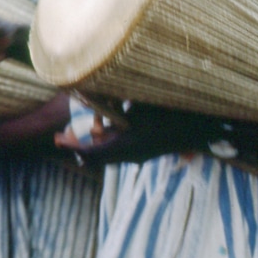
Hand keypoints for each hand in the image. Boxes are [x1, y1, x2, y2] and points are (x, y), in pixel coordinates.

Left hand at [73, 103, 226, 165]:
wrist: (199, 129)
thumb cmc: (169, 113)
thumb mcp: (139, 108)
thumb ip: (115, 108)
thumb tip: (90, 101)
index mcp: (126, 147)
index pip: (91, 153)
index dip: (73, 146)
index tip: (57, 139)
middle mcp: (129, 156)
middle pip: (95, 157)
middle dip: (78, 145)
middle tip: (62, 136)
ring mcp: (137, 156)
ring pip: (106, 153)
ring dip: (92, 142)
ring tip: (83, 128)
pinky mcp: (143, 153)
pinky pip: (117, 150)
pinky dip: (106, 140)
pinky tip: (103, 127)